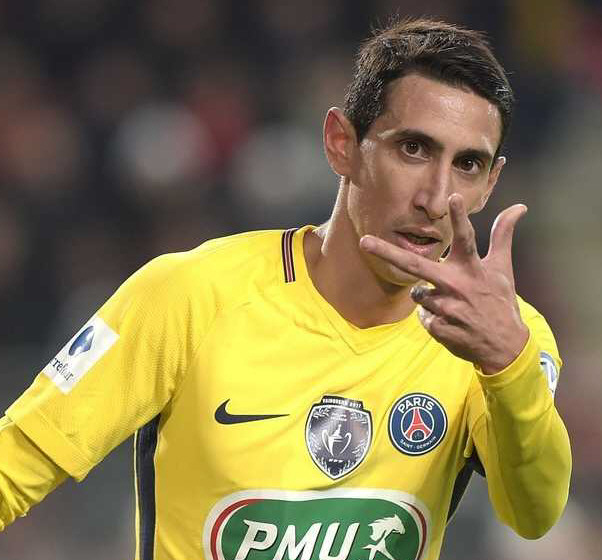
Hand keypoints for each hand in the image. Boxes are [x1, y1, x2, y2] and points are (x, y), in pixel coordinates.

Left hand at [359, 193, 528, 373]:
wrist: (504, 346)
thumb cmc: (500, 301)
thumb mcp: (502, 268)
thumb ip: (502, 236)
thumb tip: (519, 206)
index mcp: (473, 269)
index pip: (466, 238)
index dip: (459, 217)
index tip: (453, 196)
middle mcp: (457, 285)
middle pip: (415, 265)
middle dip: (387, 252)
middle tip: (364, 241)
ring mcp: (446, 308)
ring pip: (418, 294)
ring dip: (429, 296)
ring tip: (454, 305)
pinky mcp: (438, 327)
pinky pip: (422, 316)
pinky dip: (433, 316)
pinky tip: (451, 321)